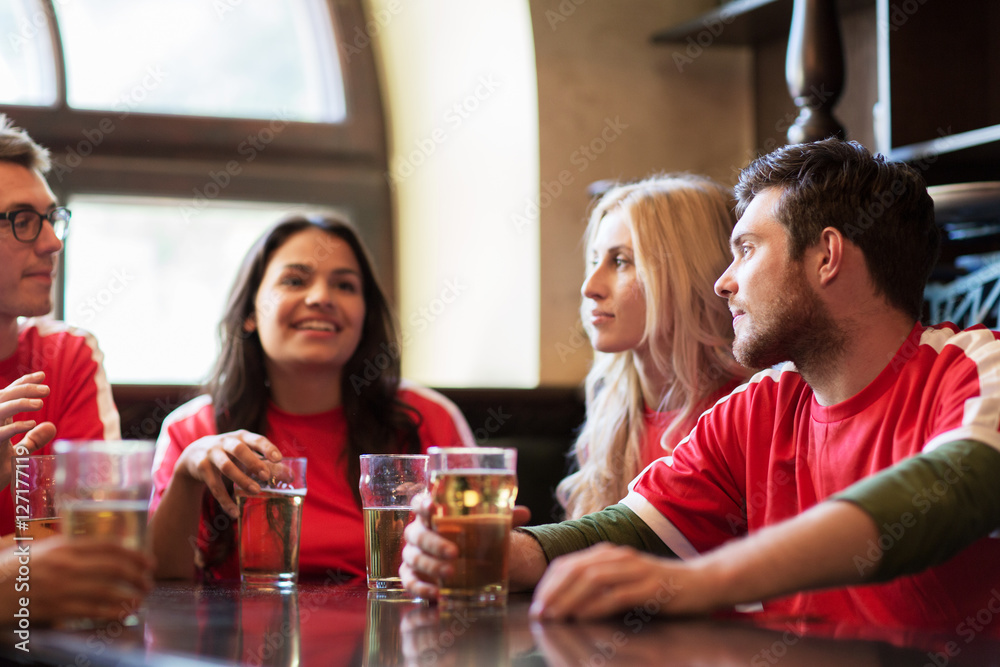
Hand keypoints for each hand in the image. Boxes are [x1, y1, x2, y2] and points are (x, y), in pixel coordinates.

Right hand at [0, 372, 55, 487]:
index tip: (42, 375)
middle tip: (47, 389)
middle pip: (3, 396)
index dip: (24, 382)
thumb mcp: (19, 453)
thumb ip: (33, 440)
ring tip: (40, 403)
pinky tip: (31, 424)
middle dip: (25, 389)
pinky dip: (15, 427)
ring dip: (20, 403)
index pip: (8, 394)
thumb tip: (51, 426)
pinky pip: (0, 433)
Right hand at [3, 537, 154, 624]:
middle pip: (113, 568)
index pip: (108, 546)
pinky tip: (123, 614)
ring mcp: (60, 588)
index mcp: (63, 546)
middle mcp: (65, 565)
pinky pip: (89, 611)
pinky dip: (111, 612)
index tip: (149, 560)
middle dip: (137, 575)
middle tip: (148, 581)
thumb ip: (71, 546)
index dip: (134, 553)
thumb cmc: (17, 566)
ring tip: (141, 598)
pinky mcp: (54, 609)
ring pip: (105, 591)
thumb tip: (106, 545)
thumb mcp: (43, 548)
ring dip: (129, 596)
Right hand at [172, 430, 281, 517]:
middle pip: (240, 449)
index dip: (267, 448)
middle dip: (253, 462)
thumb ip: (267, 463)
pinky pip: (214, 485)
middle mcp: (226, 442)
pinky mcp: (201, 468)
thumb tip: (291, 476)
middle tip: (266, 476)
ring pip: (226, 466)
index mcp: (241, 436)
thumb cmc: (229, 454)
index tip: (279, 459)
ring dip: (241, 479)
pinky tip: (234, 512)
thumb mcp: (246, 454)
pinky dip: (225, 500)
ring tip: (255, 492)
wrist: (194, 455)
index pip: (256, 439)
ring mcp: (212, 454)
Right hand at [400, 495, 529, 600]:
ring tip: (451, 572)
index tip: (432, 506)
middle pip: (416, 534)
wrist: (461, 560)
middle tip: (455, 552)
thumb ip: (502, 518)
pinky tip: (436, 593)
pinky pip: (409, 581)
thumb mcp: (485, 527)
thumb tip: (525, 512)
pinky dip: (420, 588)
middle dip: (434, 543)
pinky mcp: (411, 575)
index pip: (419, 504)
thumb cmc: (468, 536)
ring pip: (413, 558)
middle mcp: (417, 532)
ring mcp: (413, 554)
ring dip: (431, 565)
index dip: (422, 504)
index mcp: (431, 515)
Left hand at [529, 543, 703, 620]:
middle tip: (539, 612)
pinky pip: (617, 595)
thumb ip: (599, 586)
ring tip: (555, 615)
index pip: (569, 564)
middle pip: (576, 569)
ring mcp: (636, 570)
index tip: (536, 603)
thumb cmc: (660, 587)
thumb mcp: (624, 581)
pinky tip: (583, 616)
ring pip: (593, 580)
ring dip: (569, 598)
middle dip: (553, 591)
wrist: (702, 582)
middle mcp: (619, 557)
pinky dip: (596, 606)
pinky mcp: (651, 587)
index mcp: (609, 554)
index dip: (548, 583)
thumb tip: (564, 602)